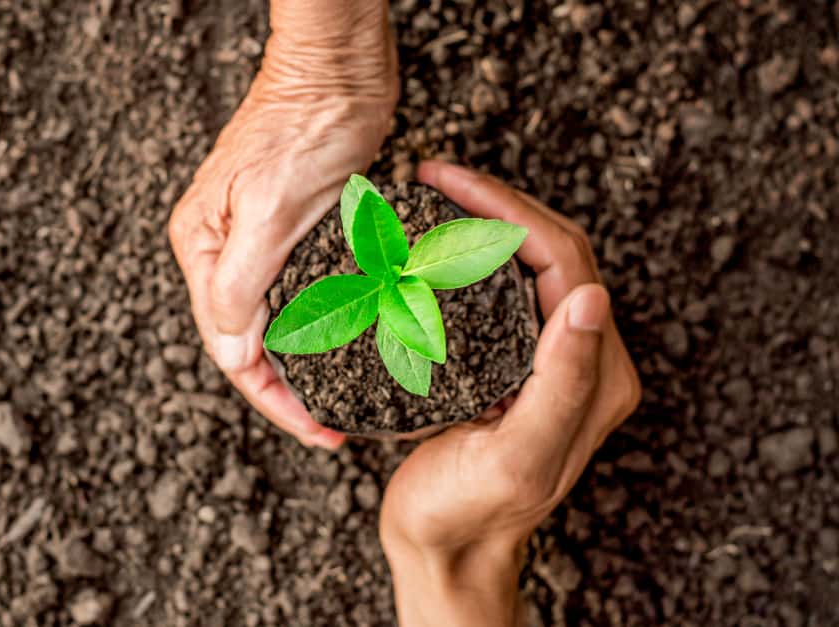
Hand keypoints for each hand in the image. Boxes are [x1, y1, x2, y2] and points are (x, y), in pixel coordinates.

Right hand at [167, 3, 397, 448]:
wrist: (338, 68)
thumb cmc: (304, 125)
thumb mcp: (269, 208)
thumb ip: (242, 283)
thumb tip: (231, 351)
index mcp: (203, 249)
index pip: (230, 347)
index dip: (272, 398)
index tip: (316, 430)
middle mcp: (221, 251)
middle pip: (248, 343)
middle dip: (287, 392)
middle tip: (332, 429)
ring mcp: (254, 242)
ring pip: (275, 324)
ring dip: (304, 365)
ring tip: (341, 402)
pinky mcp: (291, 231)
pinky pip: (299, 296)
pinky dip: (320, 328)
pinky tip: (346, 348)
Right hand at [379, 161, 640, 625]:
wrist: (443, 547)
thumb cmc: (471, 511)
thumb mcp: (517, 455)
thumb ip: (561, 382)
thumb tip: (592, 297)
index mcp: (595, 372)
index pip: (563, 258)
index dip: (508, 209)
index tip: (446, 181)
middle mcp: (580, 356)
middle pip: (549, 249)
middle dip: (494, 202)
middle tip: (433, 175)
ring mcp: (546, 357)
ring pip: (525, 262)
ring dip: (483, 221)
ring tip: (430, 197)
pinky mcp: (512, 362)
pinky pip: (499, 289)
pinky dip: (466, 255)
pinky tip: (428, 245)